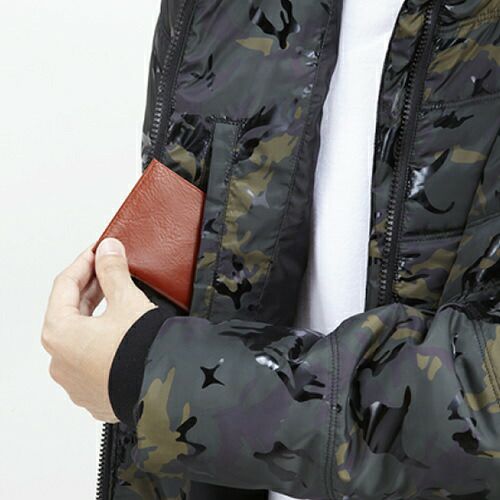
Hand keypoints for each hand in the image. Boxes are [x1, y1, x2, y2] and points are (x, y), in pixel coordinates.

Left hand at [41, 238, 155, 421]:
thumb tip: (108, 250)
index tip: (99, 250)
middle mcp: (60, 361)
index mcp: (60, 334)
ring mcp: (76, 381)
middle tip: (108, 268)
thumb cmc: (141, 351)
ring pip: (80, 338)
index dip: (84, 262)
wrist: (164, 390)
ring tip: (117, 298)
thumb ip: (113, 270)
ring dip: (95, 315)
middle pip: (70, 312)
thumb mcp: (128, 301)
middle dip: (90, 287)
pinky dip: (102, 341)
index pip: (65, 285)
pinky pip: (92, 359)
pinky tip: (120, 332)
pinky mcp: (94, 393)